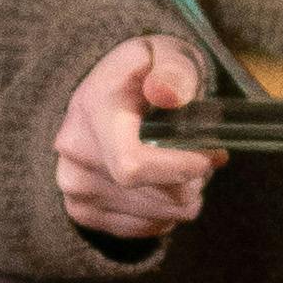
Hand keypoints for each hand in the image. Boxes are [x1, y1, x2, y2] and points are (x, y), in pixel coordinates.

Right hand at [54, 31, 220, 250]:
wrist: (106, 91)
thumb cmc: (145, 72)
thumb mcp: (165, 53)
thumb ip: (173, 70)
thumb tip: (166, 94)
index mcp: (93, 111)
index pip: (132, 165)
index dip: (178, 169)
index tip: (208, 157)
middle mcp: (75, 154)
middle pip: (153, 195)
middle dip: (193, 181)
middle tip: (204, 157)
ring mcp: (74, 187)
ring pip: (154, 217)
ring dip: (183, 198)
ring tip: (185, 168)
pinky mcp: (81, 210)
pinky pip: (141, 229)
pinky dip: (164, 213)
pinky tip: (165, 186)